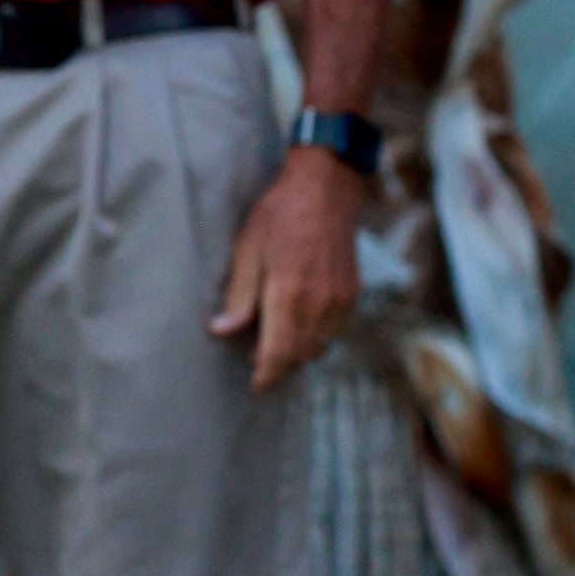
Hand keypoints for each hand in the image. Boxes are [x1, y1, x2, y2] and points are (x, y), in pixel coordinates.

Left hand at [210, 149, 365, 390]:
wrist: (325, 189)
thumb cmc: (279, 215)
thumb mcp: (247, 250)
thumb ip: (239, 296)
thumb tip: (222, 330)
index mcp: (288, 295)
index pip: (278, 354)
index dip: (266, 376)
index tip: (256, 386)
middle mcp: (319, 304)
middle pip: (300, 357)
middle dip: (279, 365)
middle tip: (258, 359)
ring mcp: (340, 301)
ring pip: (320, 346)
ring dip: (298, 351)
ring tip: (277, 337)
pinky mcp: (352, 294)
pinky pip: (334, 330)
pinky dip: (317, 334)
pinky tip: (300, 319)